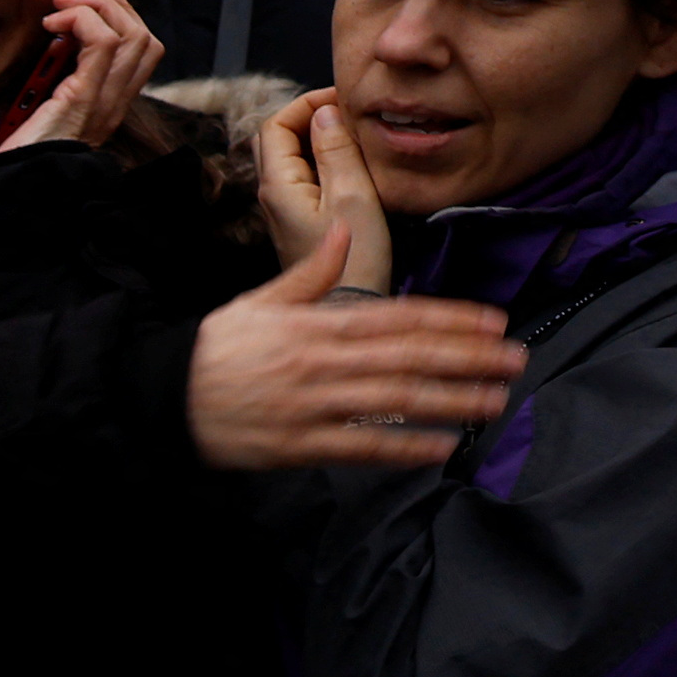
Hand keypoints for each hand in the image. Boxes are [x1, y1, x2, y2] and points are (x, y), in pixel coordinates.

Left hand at [0, 0, 161, 152]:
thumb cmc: (9, 155)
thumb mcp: (34, 110)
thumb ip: (50, 82)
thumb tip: (48, 43)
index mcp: (105, 106)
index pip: (140, 51)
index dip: (121, 14)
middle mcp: (113, 106)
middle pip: (145, 38)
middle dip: (114, 1)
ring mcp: (103, 105)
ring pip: (133, 35)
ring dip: (99, 5)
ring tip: (62, 3)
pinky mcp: (82, 102)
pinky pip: (103, 44)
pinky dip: (82, 20)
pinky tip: (52, 24)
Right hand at [189, 213, 523, 473]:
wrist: (161, 397)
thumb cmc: (213, 349)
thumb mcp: (259, 300)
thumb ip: (310, 271)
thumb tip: (344, 229)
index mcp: (316, 324)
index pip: (397, 317)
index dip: (449, 319)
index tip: (493, 321)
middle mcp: (322, 362)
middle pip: (408, 357)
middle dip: (467, 358)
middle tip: (516, 360)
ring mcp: (312, 405)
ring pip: (393, 401)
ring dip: (450, 401)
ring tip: (494, 400)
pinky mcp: (299, 445)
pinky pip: (360, 446)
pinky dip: (403, 447)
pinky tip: (441, 447)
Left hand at [247, 88, 399, 290]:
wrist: (348, 309)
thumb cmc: (354, 258)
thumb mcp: (352, 195)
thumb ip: (336, 150)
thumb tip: (324, 111)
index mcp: (277, 185)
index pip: (274, 125)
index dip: (305, 104)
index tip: (342, 99)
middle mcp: (272, 196)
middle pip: (279, 140)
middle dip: (311, 118)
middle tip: (351, 113)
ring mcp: (285, 211)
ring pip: (294, 159)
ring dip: (322, 140)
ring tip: (359, 135)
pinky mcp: (302, 222)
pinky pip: (307, 180)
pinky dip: (327, 163)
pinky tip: (357, 165)